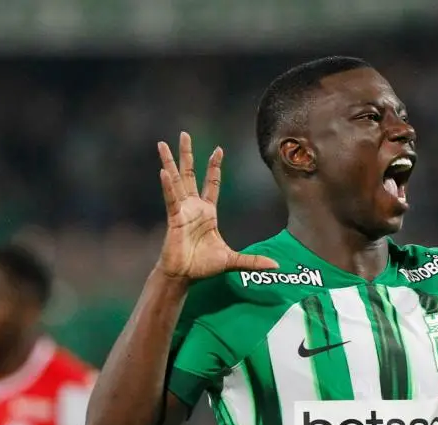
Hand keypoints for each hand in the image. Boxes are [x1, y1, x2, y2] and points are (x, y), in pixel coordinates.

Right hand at [155, 132, 277, 279]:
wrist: (184, 276)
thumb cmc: (203, 267)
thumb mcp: (233, 260)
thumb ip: (253, 261)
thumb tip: (275, 265)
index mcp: (207, 212)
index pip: (211, 184)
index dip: (214, 167)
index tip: (218, 149)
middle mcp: (193, 207)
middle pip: (190, 174)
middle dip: (187, 154)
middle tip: (184, 134)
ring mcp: (182, 210)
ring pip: (176, 180)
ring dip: (170, 162)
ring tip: (162, 144)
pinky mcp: (174, 218)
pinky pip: (171, 198)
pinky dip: (168, 185)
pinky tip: (163, 171)